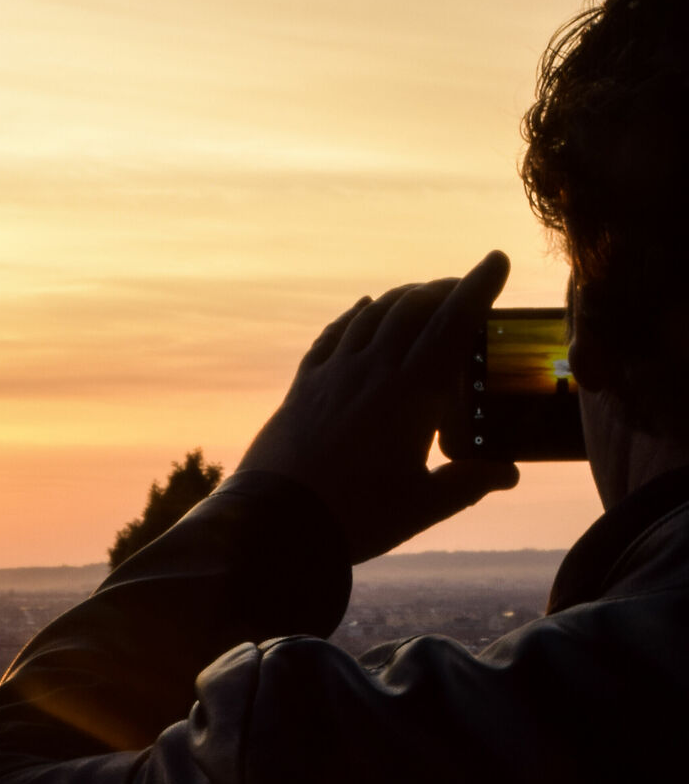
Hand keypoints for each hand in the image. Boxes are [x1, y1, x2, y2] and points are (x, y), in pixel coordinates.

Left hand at [237, 250, 519, 562]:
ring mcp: (334, 374)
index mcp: (412, 391)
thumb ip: (468, 483)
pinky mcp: (303, 387)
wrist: (275, 522)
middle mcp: (373, 369)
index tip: (497, 260)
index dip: (478, 287)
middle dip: (443, 289)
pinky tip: (361, 308)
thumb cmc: (356, 517)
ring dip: (401, 297)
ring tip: (420, 295)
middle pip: (412, 308)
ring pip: (372, 315)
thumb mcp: (422, 506)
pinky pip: (332, 336)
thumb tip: (508, 473)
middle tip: (462, 286)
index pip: (454, 322)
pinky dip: (354, 316)